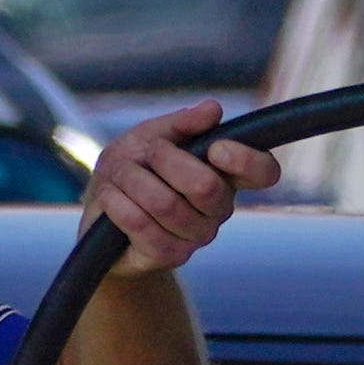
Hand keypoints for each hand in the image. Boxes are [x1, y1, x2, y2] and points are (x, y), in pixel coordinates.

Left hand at [86, 101, 279, 274]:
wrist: (99, 218)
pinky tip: (110, 195)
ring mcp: (196, 235)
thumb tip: (213, 109)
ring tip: (120, 175)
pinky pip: (142, 225)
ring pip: (166, 204)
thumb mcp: (150, 137)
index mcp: (226, 175)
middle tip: (146, 153)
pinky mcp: (169, 255)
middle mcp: (219, 208)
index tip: (215, 148)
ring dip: (133, 180)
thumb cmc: (131, 172)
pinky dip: (118, 203)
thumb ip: (182, 123)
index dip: (246, 160)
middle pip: (205, 186)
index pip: (264, 172)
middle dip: (165, 160)